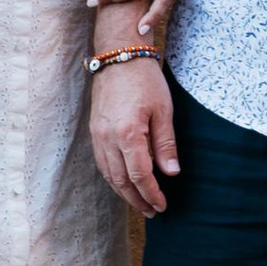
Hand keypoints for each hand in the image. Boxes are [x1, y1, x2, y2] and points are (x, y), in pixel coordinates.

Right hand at [89, 53, 179, 214]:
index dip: (152, 194)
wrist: (119, 54)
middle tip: (152, 211)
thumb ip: (166, 144)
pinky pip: (101, 162)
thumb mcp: (163, 110)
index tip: (162, 205)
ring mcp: (98, 134)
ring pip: (108, 174)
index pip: (140, 175)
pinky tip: (124, 181)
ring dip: (124, 192)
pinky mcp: (94, 129)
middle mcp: (108, 138)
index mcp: (127, 134)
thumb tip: (171, 173)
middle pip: (121, 181)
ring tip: (139, 202)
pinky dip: (113, 177)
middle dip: (137, 199)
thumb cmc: (145, 79)